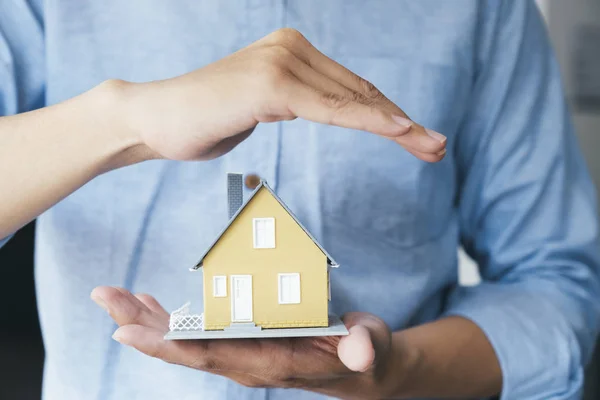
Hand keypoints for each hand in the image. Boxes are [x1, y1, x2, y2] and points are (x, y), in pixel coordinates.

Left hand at [91, 286, 407, 398]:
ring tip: (114, 297)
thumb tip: (362, 350)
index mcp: (268, 363)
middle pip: (184, 347)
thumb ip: (362, 347)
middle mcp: (245, 362)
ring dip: (147, 319)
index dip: (168, 344)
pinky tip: (149, 304)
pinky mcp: (242, 341)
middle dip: (142, 325)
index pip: (209, 356)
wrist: (357, 368)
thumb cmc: (359, 353)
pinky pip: (196, 332)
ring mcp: (240, 353)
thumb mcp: (366, 347)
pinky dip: (169, 317)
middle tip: (104, 298)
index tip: (127, 332)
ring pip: (184, 339)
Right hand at [112, 28, 445, 162]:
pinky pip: (328, 107)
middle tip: (438, 147)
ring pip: (352, 99)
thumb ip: (293, 101)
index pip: (350, 89)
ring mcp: (281, 62)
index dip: (388, 115)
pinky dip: (366, 119)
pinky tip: (399, 129)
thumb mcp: (260, 109)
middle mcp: (291, 49)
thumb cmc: (204, 120)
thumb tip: (319, 106)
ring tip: (431, 147)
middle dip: (403, 124)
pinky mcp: (270, 83)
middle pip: (360, 92)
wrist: (154, 119)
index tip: (418, 139)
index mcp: (291, 53)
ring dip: (398, 125)